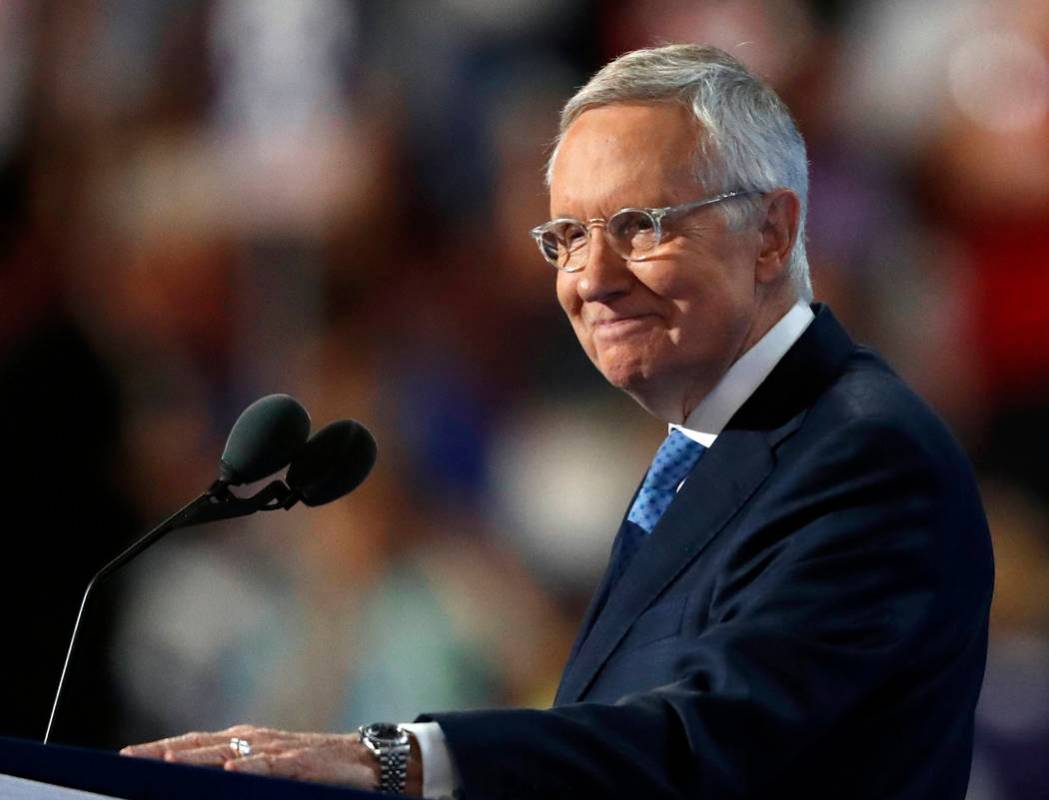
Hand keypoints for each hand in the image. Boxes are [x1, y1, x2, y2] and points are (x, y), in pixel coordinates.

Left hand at [120, 724, 421, 794]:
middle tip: (130, 761)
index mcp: (243, 745)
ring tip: (167, 763)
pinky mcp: (306, 762)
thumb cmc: (315, 772)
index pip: (193, 745)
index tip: (123, 759)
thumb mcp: (271, 776)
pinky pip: (275, 764)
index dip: (159, 750)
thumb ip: (236, 779)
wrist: (370, 765)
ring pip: (232, 752)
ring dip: (199, 758)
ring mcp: (280, 750)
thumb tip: (201, 788)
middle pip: (204, 745)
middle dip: (165, 753)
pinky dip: (252, 766)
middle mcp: (257, 742)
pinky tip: (232, 771)